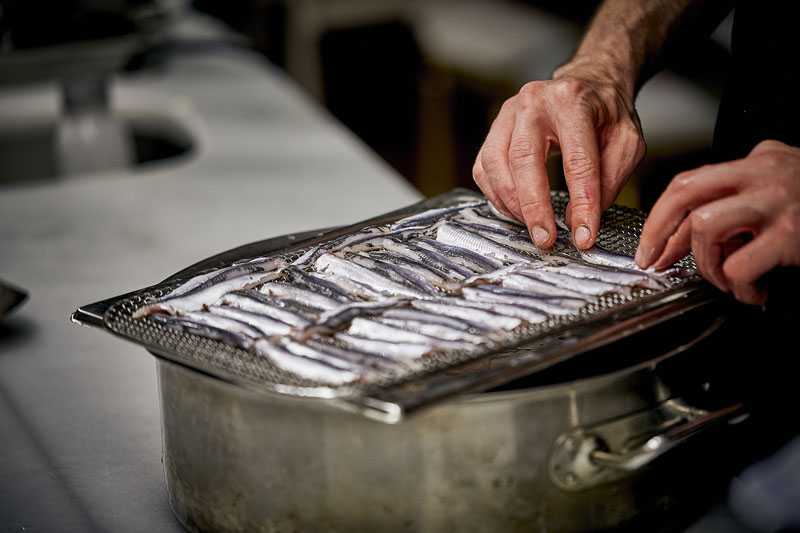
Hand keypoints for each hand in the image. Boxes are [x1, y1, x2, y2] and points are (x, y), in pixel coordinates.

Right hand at [472, 73, 645, 248]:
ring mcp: (508, 114)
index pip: (577, 161)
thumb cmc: (606, 113)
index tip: (584, 234)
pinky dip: (496, 195)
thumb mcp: (627, 143)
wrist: (587, 82)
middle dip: (533, 207)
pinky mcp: (494, 129)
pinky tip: (516, 209)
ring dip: (511, 204)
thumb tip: (579, 221)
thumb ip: (608, 182)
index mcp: (573, 101)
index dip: (581, 203)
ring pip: (495, 165)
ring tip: (532, 225)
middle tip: (545, 238)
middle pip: (523, 160)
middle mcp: (534, 102)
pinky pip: (483, 168)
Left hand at [636, 140, 799, 304]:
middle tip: (655, 262)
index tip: (651, 247)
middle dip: (658, 232)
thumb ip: (743, 194)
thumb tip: (687, 232)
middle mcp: (765, 173)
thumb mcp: (784, 184)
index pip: (690, 182)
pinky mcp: (794, 234)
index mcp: (759, 161)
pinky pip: (739, 265)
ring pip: (706, 226)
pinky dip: (739, 286)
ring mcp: (779, 201)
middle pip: (685, 193)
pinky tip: (755, 292)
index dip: (660, 218)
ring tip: (726, 280)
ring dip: (706, 263)